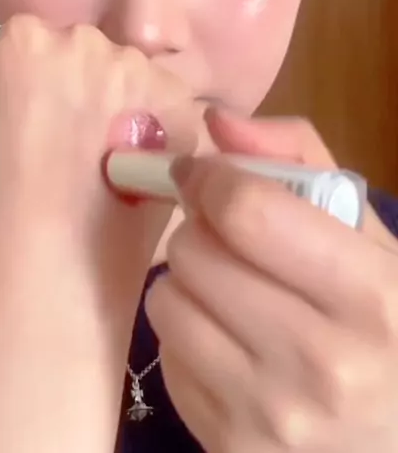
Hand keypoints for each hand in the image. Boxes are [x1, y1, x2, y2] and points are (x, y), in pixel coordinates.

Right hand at [0, 16, 196, 268]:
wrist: (51, 251)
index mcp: (26, 38)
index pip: (34, 43)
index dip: (34, 82)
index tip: (36, 118)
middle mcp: (85, 40)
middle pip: (84, 54)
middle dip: (80, 87)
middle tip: (74, 141)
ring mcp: (137, 70)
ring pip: (129, 77)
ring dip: (122, 104)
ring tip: (108, 158)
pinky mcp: (177, 102)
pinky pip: (166, 105)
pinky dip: (157, 128)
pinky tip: (136, 163)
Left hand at [147, 114, 397, 452]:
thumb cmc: (387, 320)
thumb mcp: (369, 233)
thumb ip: (300, 159)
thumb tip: (217, 122)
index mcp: (370, 297)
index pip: (250, 213)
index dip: (211, 177)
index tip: (203, 172)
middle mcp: (320, 364)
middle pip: (197, 253)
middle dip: (200, 227)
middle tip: (227, 234)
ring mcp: (270, 416)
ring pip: (168, 300)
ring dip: (187, 279)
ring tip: (227, 285)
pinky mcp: (229, 448)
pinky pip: (165, 355)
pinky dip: (185, 331)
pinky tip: (227, 336)